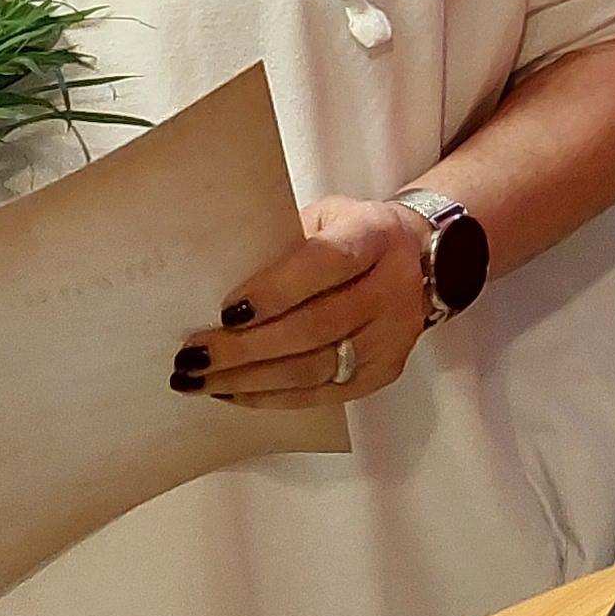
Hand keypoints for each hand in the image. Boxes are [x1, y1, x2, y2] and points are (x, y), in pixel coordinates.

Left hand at [176, 196, 428, 407]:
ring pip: (315, 367)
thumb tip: (213, 285)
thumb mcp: (323, 217)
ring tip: (199, 381)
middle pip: (317, 325)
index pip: (327, 263)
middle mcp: (393, 287)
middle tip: (192, 356)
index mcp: (375, 236)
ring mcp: (394, 335)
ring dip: (250, 379)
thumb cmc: (350, 234)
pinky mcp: (385, 371)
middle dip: (247, 346)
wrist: (422, 257)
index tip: (226, 311)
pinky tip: (233, 392)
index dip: (277, 289)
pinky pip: (322, 393)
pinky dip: (272, 397)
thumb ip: (283, 245)